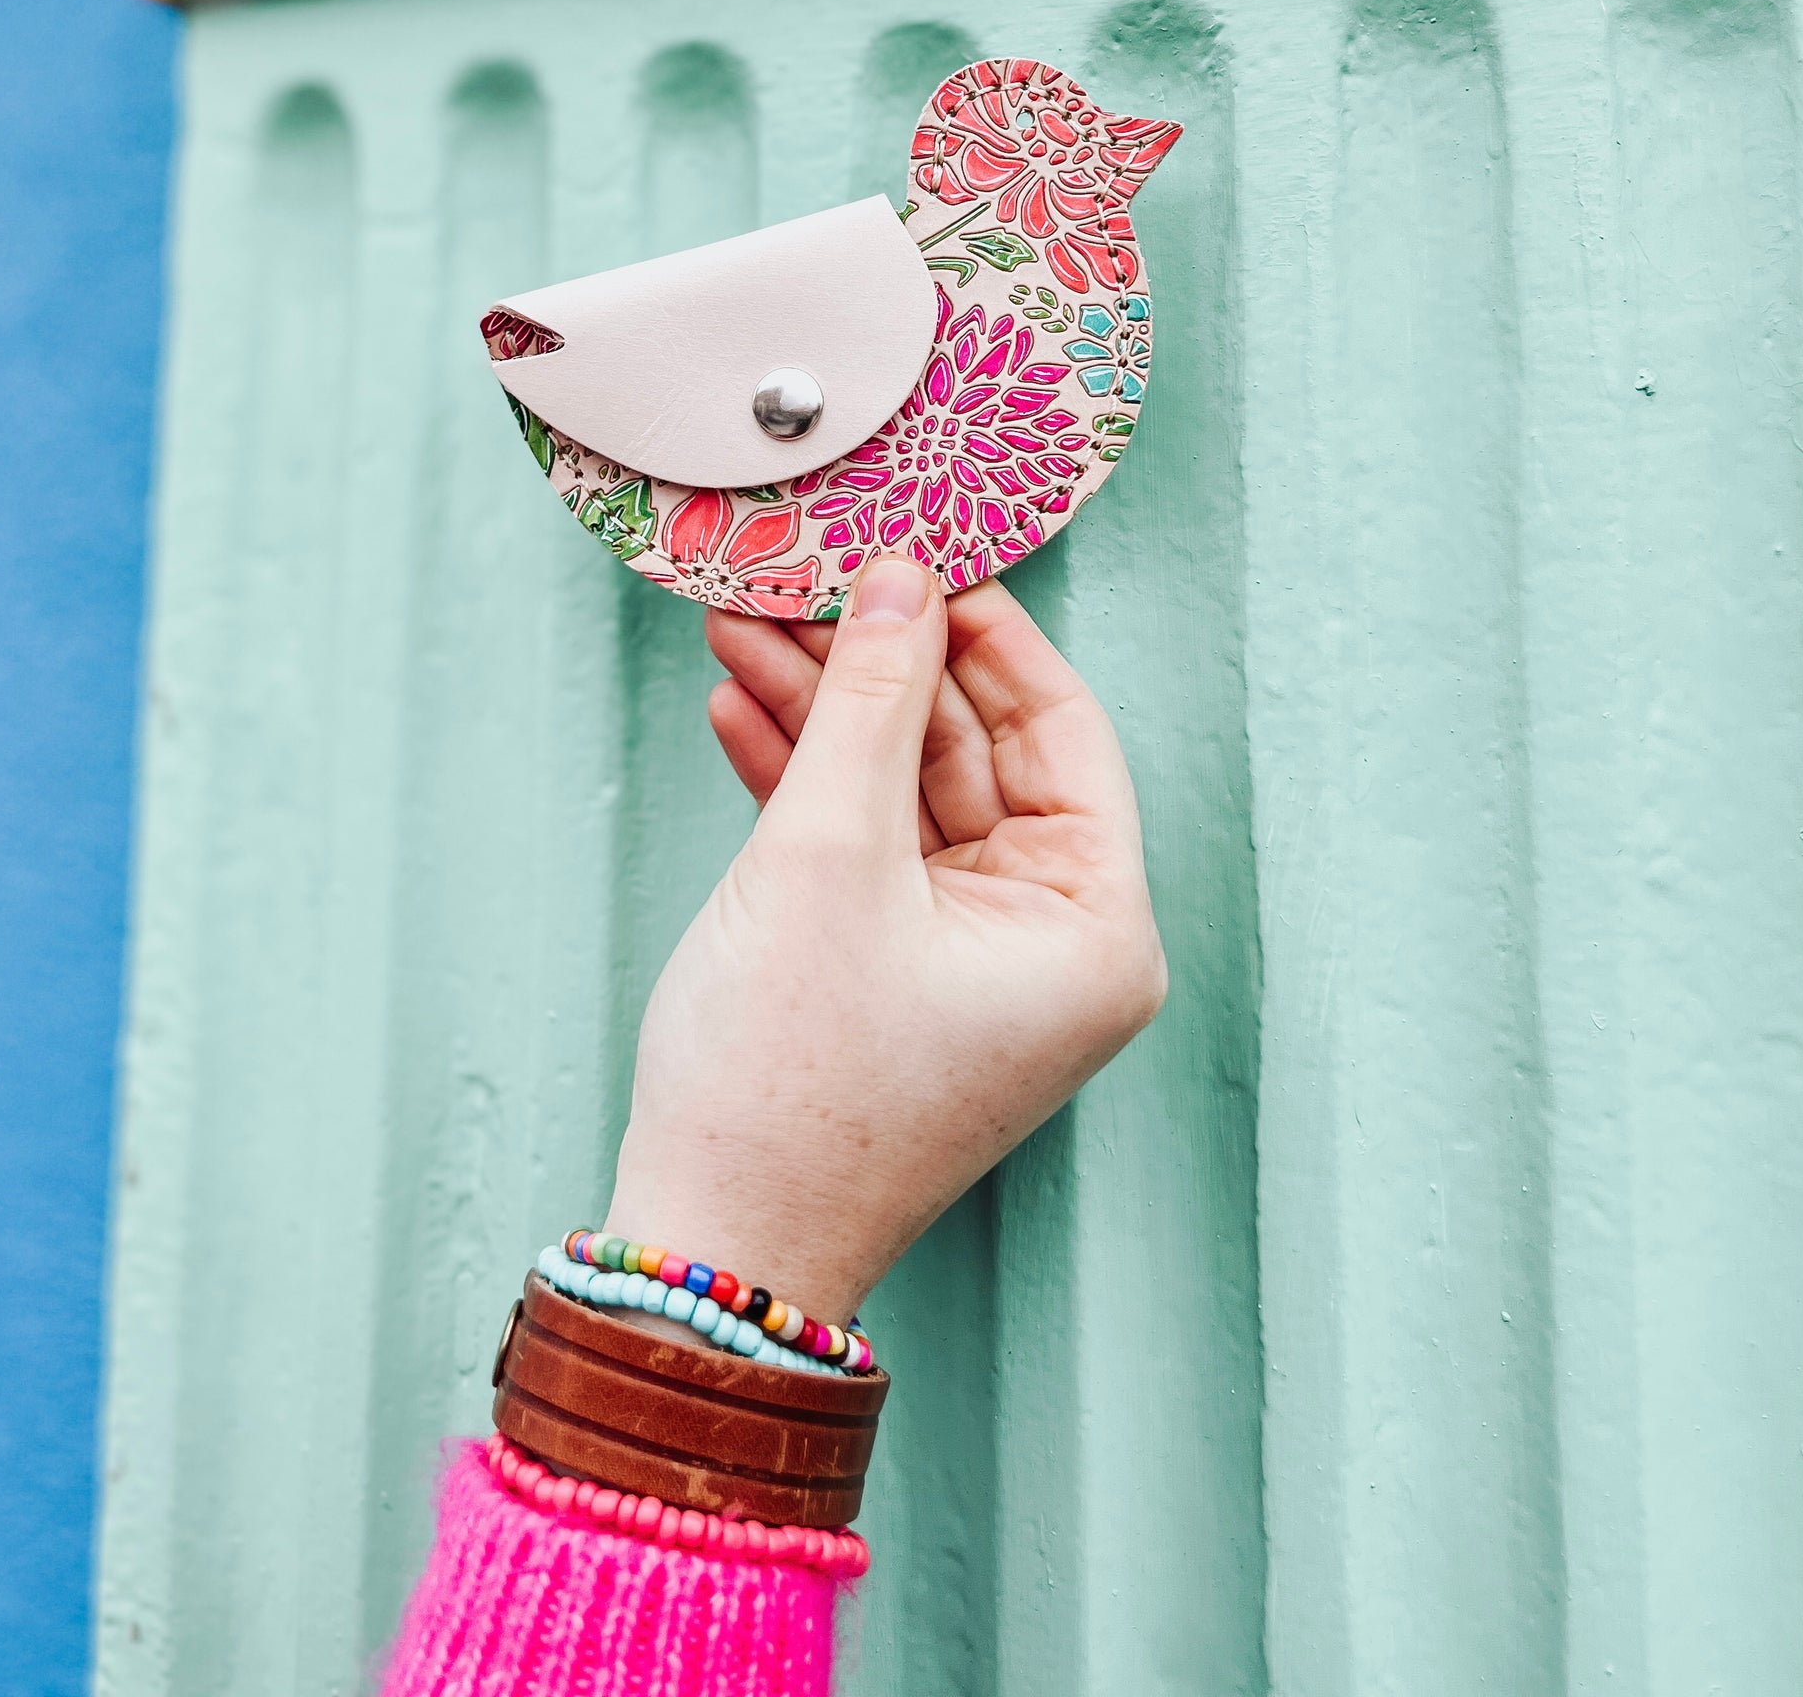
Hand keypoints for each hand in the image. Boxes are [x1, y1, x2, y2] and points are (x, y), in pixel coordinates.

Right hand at [604, 558, 1165, 1324]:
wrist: (708, 1249)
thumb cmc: (789, 1081)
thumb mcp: (830, 855)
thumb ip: (871, 702)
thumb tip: (903, 580)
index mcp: (1094, 925)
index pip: (1061, 728)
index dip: (983, 632)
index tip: (915, 551)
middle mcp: (1052, 941)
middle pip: (973, 751)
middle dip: (877, 663)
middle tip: (804, 576)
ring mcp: (972, 959)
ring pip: (906, 789)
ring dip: (824, 710)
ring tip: (741, 623)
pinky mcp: (895, 970)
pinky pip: (866, 845)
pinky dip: (804, 781)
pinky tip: (738, 706)